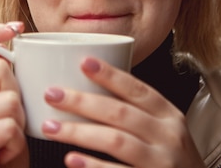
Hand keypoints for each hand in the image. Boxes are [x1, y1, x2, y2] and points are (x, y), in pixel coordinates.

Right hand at [0, 22, 28, 167]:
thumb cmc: (5, 151)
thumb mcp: (9, 111)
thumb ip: (6, 84)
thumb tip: (10, 52)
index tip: (16, 27)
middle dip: (17, 94)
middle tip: (13, 121)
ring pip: (8, 100)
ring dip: (19, 123)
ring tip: (8, 140)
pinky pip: (6, 127)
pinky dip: (15, 142)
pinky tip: (4, 153)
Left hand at [40, 57, 205, 167]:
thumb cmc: (171, 158)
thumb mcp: (164, 129)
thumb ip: (136, 112)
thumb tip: (89, 88)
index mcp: (168, 115)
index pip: (137, 89)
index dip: (110, 75)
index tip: (83, 62)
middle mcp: (167, 136)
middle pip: (121, 113)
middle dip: (82, 101)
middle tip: (51, 94)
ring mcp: (160, 162)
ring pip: (116, 141)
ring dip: (79, 132)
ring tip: (50, 126)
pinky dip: (93, 166)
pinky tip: (71, 159)